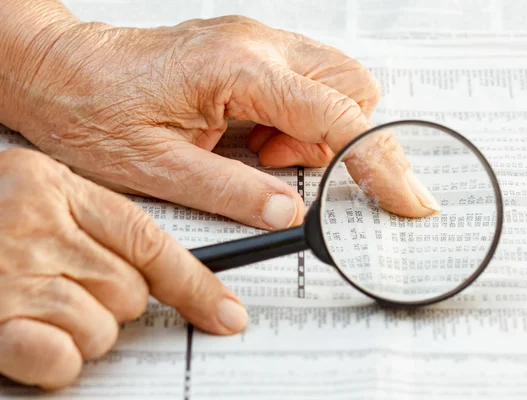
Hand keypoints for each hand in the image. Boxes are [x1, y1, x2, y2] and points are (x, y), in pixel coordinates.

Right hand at [0, 148, 248, 388]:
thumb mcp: (31, 197)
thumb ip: (90, 228)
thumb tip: (158, 280)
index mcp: (53, 186)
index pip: (151, 242)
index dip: (198, 285)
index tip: (227, 313)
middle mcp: (34, 225)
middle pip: (131, 293)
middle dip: (113, 303)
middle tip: (70, 290)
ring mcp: (8, 274)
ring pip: (103, 330)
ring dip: (81, 333)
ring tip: (38, 310)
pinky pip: (61, 359)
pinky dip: (54, 360)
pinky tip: (27, 338)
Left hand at [5, 14, 437, 230]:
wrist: (59, 71)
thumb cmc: (92, 110)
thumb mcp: (157, 168)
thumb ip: (231, 192)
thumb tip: (288, 213)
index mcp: (238, 70)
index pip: (339, 117)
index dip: (380, 161)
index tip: (406, 197)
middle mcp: (256, 45)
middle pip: (352, 88)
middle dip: (343, 142)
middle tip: (286, 171)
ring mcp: (255, 43)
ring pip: (335, 84)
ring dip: (317, 132)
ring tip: (261, 155)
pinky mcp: (248, 51)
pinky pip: (305, 84)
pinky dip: (297, 121)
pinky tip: (255, 138)